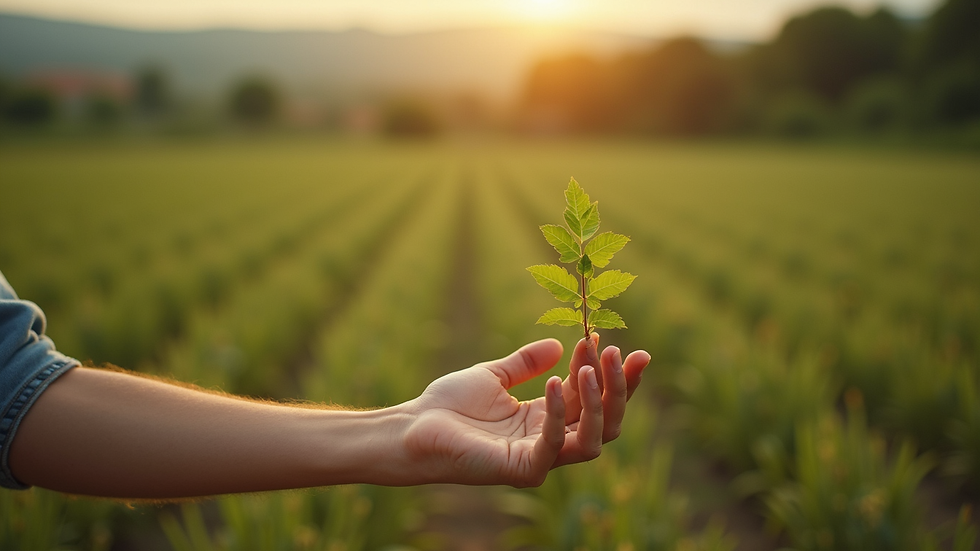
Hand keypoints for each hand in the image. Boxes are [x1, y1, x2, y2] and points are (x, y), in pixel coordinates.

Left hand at [401, 338, 649, 486]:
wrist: (413, 428)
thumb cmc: (448, 406)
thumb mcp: (493, 375)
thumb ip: (526, 363)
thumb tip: (559, 345)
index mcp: (546, 419)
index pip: (590, 396)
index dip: (603, 370)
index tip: (603, 337)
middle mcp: (550, 441)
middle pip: (606, 420)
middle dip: (620, 386)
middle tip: (623, 352)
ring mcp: (540, 459)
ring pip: (596, 438)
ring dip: (600, 401)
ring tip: (591, 366)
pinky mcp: (524, 469)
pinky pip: (556, 444)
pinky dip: (560, 413)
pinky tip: (553, 382)